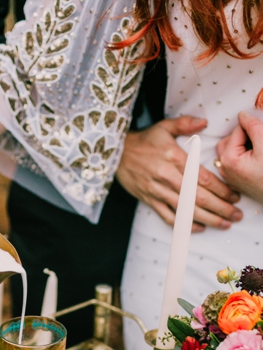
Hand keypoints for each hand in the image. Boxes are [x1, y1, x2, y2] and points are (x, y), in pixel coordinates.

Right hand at [118, 116, 240, 231]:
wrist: (115, 154)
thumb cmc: (143, 141)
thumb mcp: (164, 127)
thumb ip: (185, 123)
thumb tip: (204, 122)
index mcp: (174, 158)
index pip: (202, 178)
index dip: (221, 189)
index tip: (234, 196)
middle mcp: (167, 177)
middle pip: (198, 197)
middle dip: (220, 207)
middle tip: (235, 214)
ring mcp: (158, 190)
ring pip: (185, 209)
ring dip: (207, 218)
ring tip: (223, 223)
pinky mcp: (149, 199)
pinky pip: (168, 216)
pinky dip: (183, 224)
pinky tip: (198, 227)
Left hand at [216, 112, 262, 203]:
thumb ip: (253, 128)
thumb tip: (242, 115)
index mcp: (229, 159)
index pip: (236, 131)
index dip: (251, 125)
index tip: (261, 128)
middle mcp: (225, 169)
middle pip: (229, 140)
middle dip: (245, 135)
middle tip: (260, 138)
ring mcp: (231, 176)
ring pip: (232, 150)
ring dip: (244, 144)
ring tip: (259, 148)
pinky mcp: (238, 180)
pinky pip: (237, 161)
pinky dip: (245, 154)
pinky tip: (258, 157)